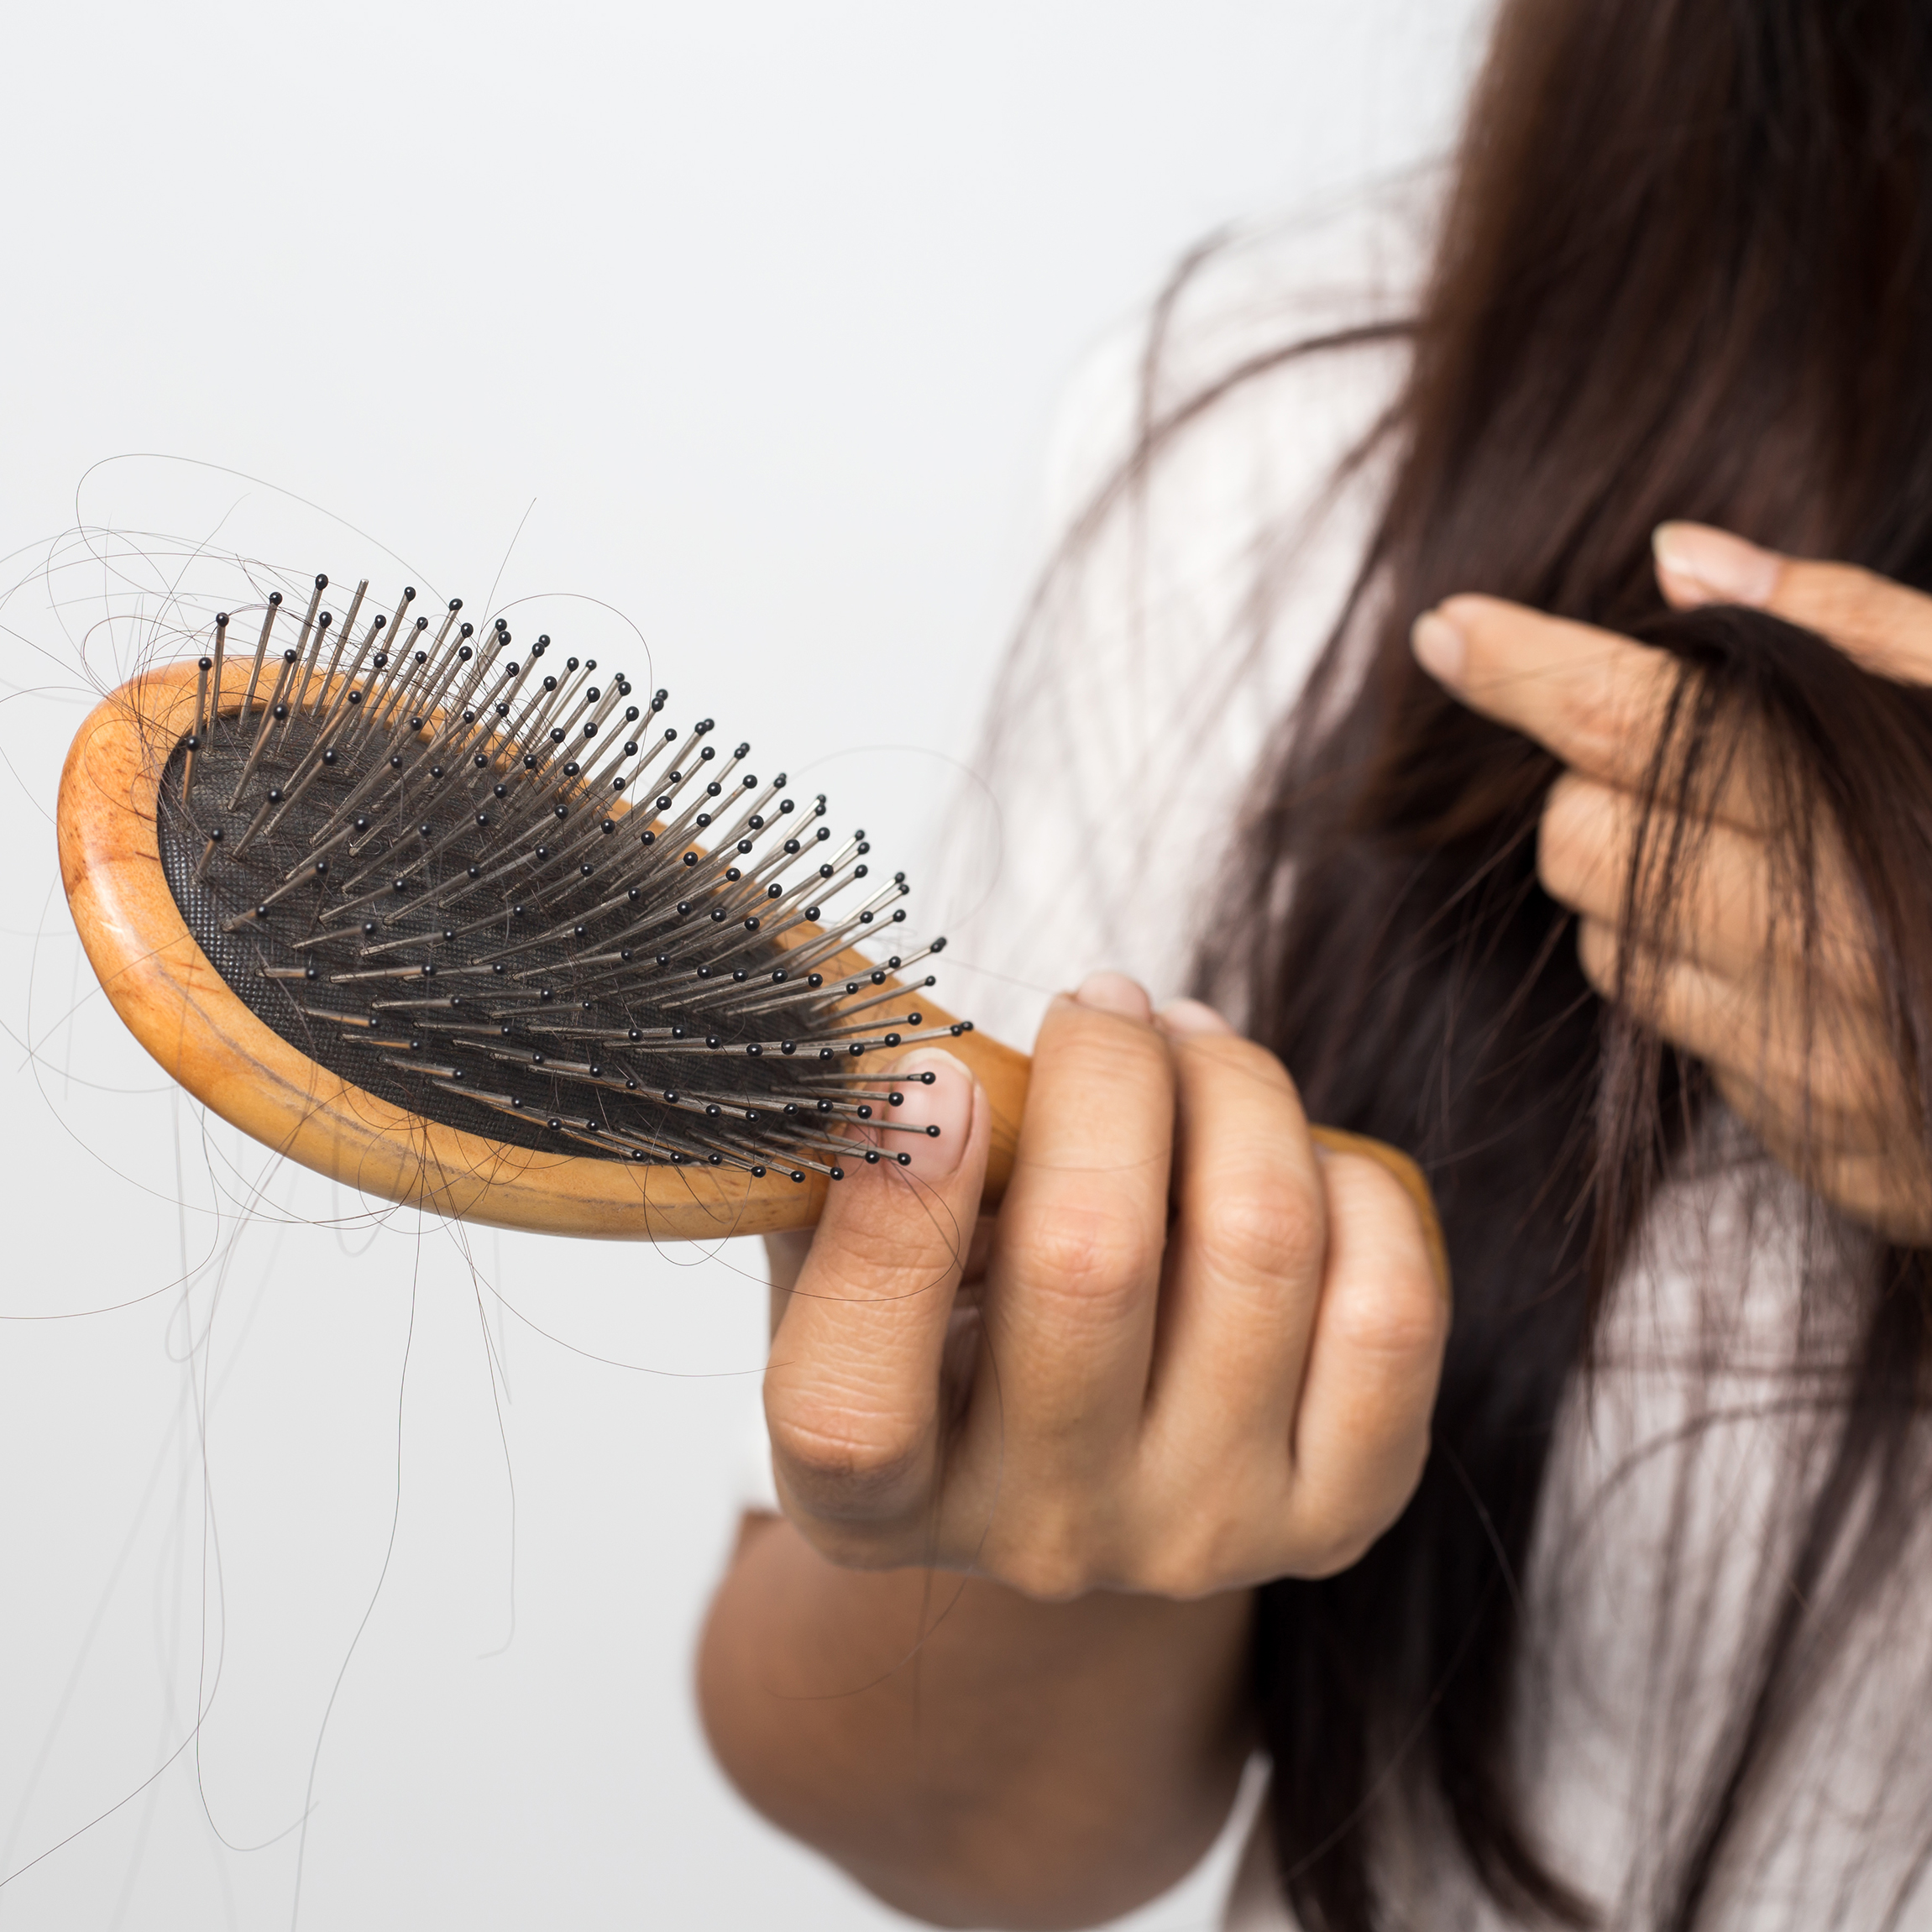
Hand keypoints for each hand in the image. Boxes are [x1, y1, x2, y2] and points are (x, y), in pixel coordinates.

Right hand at [760, 973, 1448, 1600]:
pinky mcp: (1338, 1512)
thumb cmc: (951, 1322)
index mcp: (874, 1506)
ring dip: (1233, 1089)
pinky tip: (1287, 1156)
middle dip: (1107, 1071)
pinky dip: (1345, 1183)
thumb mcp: (844, 1264)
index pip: (854, 1409)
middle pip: (1090, 1265)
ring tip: (1193, 1045)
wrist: (1089, 1461)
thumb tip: (893, 1041)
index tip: (938, 1072)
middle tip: (1102, 1003)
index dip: (895, 1224)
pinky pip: (1386, 1305)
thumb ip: (846, 1173)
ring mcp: (1200, 1534)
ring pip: (1259, 1246)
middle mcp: (1039, 1539)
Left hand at [1411, 522, 1931, 1240]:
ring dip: (1640, 885)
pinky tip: (1801, 955)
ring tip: (1767, 861)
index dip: (1524, 669)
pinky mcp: (1810, 1132)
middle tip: (1697, 763)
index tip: (1447, 628)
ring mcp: (1808, 1054)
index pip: (1630, 725)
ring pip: (1608, 941)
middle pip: (1582, 838)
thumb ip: (1850, 625)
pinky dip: (1697, 972)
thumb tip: (1683, 558)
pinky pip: (1677, 1029)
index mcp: (1864, 805)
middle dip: (1601, 785)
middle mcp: (1819, 938)